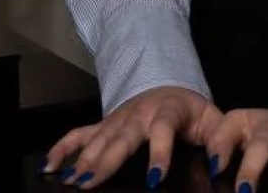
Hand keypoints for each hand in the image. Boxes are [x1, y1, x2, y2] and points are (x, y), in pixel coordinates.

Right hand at [42, 85, 218, 188]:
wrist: (169, 86)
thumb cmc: (190, 110)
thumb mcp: (210, 118)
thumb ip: (218, 137)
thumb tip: (219, 162)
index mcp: (167, 111)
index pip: (162, 131)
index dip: (158, 154)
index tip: (153, 179)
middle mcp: (138, 115)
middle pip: (121, 138)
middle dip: (106, 160)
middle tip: (90, 182)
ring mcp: (117, 119)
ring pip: (98, 139)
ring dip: (83, 159)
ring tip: (72, 181)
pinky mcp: (103, 124)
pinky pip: (78, 134)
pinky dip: (61, 148)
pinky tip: (48, 167)